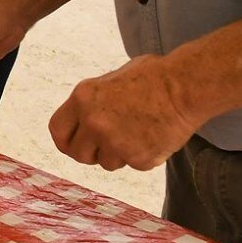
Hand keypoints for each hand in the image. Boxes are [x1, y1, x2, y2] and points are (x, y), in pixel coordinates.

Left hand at [50, 54, 200, 170]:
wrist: (184, 88)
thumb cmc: (152, 77)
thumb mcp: (109, 80)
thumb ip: (93, 102)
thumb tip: (85, 119)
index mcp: (83, 99)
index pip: (57, 130)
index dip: (66, 140)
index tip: (74, 144)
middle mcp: (94, 123)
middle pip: (78, 154)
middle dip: (90, 153)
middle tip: (105, 146)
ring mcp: (115, 143)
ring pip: (106, 163)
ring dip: (118, 154)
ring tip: (137, 133)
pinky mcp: (138, 158)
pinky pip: (132, 164)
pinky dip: (142, 156)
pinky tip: (153, 136)